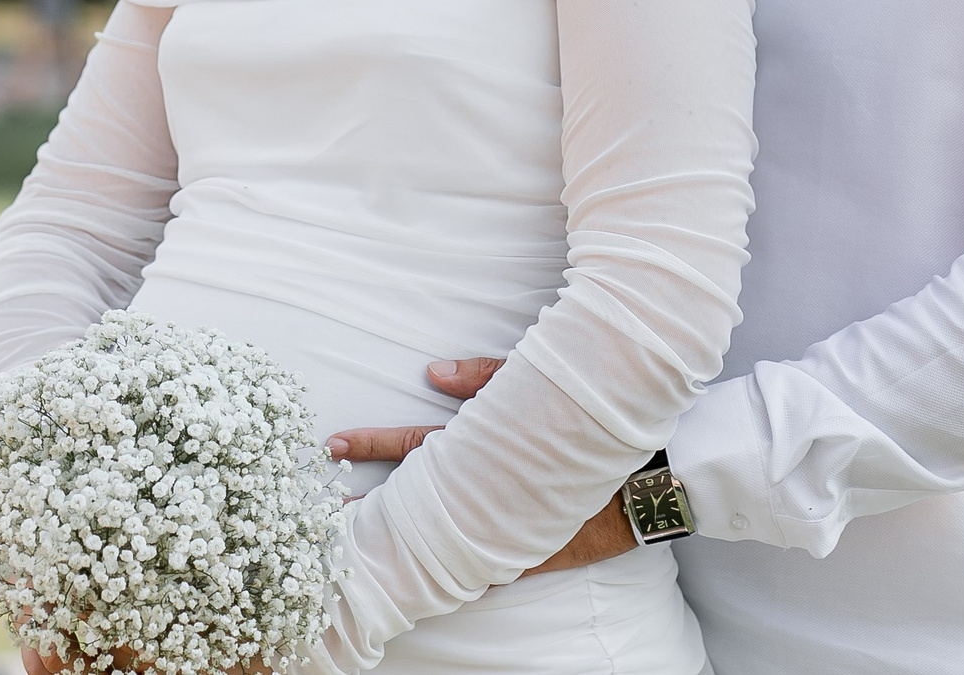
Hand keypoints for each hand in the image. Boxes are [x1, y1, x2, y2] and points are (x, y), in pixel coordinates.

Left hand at [326, 357, 637, 575]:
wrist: (645, 472)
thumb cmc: (587, 415)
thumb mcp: (536, 383)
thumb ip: (483, 377)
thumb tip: (431, 373)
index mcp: (484, 445)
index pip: (416, 443)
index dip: (373, 442)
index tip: (332, 443)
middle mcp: (486, 489)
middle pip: (414, 495)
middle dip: (367, 503)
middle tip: (318, 512)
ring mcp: (503, 526)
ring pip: (438, 538)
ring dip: (398, 543)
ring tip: (356, 553)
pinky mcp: (525, 553)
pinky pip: (479, 571)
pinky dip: (449, 577)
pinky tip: (418, 590)